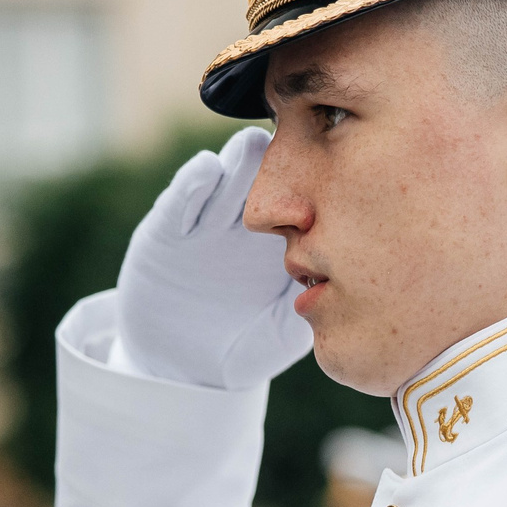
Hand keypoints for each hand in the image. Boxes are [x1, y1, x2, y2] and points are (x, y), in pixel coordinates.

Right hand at [114, 127, 311, 390]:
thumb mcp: (279, 337)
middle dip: (280, 158)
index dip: (317, 180)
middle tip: (297, 138)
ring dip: (238, 161)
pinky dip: (192, 184)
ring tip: (251, 146)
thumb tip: (332, 292)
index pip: (302, 202)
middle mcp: (245, 226)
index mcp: (281, 244)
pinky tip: (206, 169)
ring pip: (225, 181)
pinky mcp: (166, 232)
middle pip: (267, 180)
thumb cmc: (243, 350)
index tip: (340, 162)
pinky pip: (180, 203)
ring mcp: (206, 225)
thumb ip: (302, 312)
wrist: (182, 369)